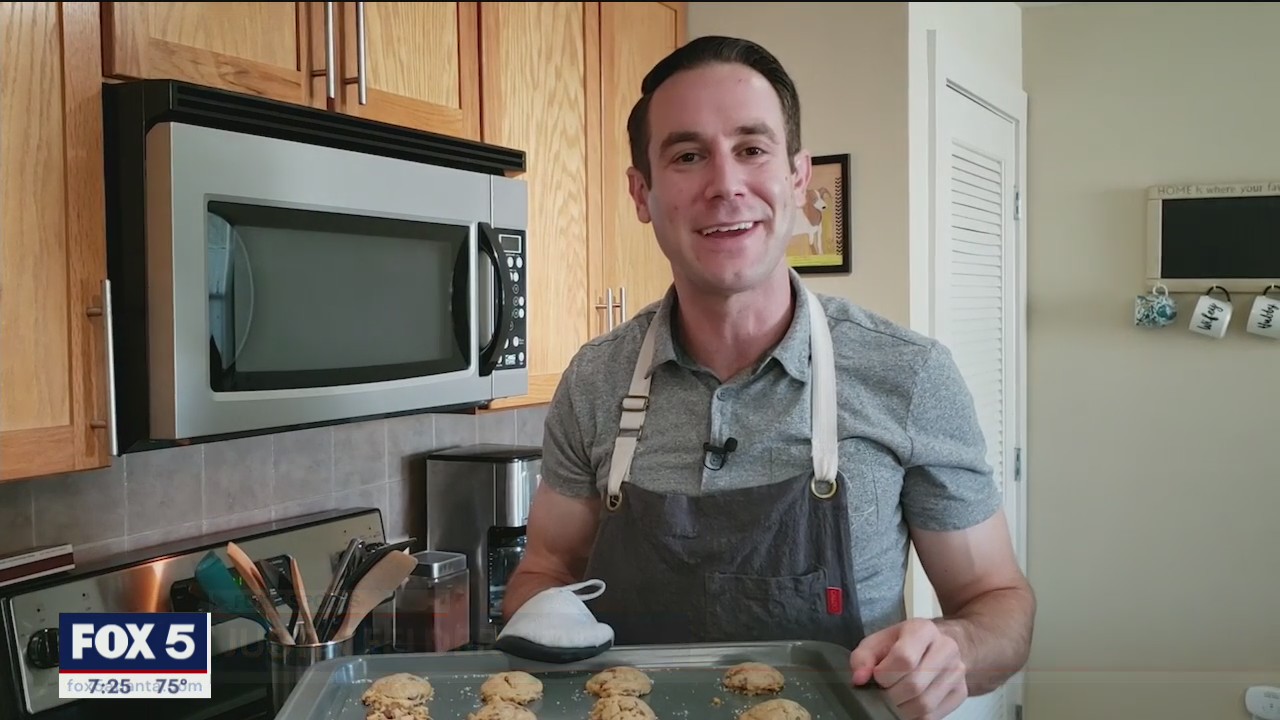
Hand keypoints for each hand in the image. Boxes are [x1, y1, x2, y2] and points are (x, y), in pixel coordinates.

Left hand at [849, 618, 967, 719]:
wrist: (936, 647)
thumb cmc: (901, 644)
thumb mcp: (877, 642)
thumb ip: (862, 657)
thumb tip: (859, 679)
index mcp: (923, 629)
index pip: (905, 658)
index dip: (885, 674)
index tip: (877, 677)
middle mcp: (946, 648)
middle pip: (914, 684)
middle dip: (891, 695)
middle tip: (882, 693)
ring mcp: (957, 671)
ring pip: (925, 704)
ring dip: (902, 709)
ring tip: (893, 701)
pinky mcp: (961, 692)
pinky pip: (934, 715)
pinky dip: (915, 717)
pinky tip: (907, 706)